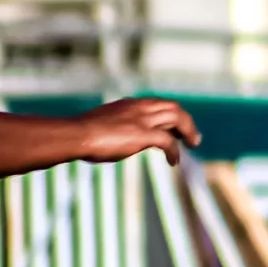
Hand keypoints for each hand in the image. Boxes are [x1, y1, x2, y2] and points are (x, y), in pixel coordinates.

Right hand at [76, 97, 199, 163]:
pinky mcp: (142, 134)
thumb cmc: (81, 134)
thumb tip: (111, 136)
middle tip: (192, 138)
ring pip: (177, 117)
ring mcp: (141, 119)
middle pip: (173, 107)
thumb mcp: (102, 125)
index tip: (176, 127)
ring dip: (189, 131)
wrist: (75, 134)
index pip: (159, 104)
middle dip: (186, 121)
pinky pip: (168, 141)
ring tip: (192, 145)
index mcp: (129, 104)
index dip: (171, 115)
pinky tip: (173, 162)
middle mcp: (139, 107)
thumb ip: (114, 127)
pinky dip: (174, 151)